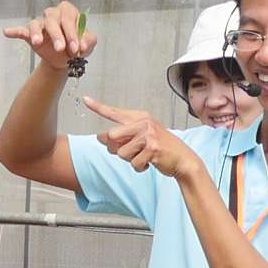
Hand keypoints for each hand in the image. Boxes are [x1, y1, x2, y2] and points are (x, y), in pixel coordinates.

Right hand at [1, 0, 95, 76]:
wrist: (66, 60)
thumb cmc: (77, 46)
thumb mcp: (88, 44)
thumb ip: (89, 41)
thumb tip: (81, 45)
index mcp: (69, 13)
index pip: (69, 18)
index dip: (73, 33)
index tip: (76, 49)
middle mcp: (54, 15)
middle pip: (53, 20)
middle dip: (57, 35)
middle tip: (60, 49)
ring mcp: (41, 24)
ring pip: (37, 23)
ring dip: (37, 33)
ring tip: (37, 42)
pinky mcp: (30, 34)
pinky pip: (22, 30)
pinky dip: (15, 31)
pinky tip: (7, 32)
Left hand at [78, 96, 199, 185]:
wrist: (182, 159)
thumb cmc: (160, 148)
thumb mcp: (143, 136)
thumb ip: (123, 136)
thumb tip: (101, 138)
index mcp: (140, 117)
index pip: (114, 112)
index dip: (98, 107)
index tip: (85, 100)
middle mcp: (143, 122)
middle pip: (111, 136)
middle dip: (116, 148)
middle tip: (131, 151)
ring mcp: (148, 135)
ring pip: (121, 153)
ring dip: (130, 160)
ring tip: (144, 156)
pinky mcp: (152, 149)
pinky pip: (133, 163)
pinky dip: (140, 167)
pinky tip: (150, 162)